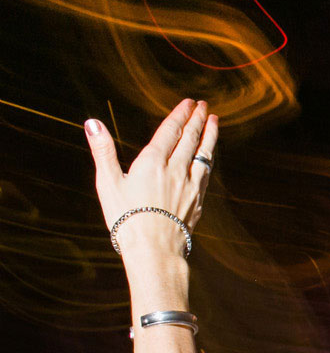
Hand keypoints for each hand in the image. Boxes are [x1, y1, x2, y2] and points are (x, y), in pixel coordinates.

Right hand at [85, 98, 216, 262]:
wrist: (154, 250)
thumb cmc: (126, 217)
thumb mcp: (108, 182)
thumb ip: (103, 151)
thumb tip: (92, 123)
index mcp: (153, 162)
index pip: (171, 131)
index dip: (181, 115)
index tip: (190, 103)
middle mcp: (177, 170)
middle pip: (191, 139)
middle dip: (198, 120)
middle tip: (205, 107)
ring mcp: (191, 186)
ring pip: (204, 155)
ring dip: (210, 136)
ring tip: (215, 123)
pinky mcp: (198, 201)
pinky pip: (207, 173)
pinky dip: (209, 159)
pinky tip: (210, 157)